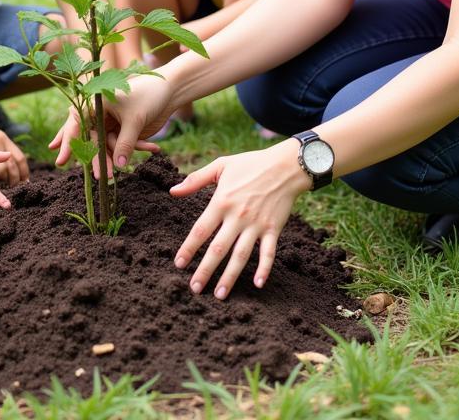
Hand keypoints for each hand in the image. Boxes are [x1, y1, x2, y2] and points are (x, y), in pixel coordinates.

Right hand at [0, 114, 29, 185]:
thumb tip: (15, 164)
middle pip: (13, 166)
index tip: (25, 181)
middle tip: (14, 186)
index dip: (24, 172)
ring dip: (3, 180)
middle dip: (15, 179)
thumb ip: (4, 148)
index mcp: (4, 139)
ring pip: (1, 170)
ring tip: (3, 185)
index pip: (20, 158)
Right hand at [48, 73, 171, 169]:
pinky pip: (122, 144)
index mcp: (95, 103)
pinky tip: (154, 148)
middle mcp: (100, 113)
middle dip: (97, 158)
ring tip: (117, 174)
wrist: (170, 89)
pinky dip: (136, 148)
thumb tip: (117, 166)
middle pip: (91, 139)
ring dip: (114, 158)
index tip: (61, 161)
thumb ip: (125, 143)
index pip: (76, 123)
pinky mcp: (123, 130)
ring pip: (106, 146)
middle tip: (100, 176)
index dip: (67, 142)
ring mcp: (111, 123)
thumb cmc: (148, 96)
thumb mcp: (135, 120)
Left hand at [169, 140, 310, 299]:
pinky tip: (258, 284)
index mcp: (221, 201)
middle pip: (218, 249)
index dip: (188, 248)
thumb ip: (195, 179)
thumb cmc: (250, 164)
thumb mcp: (221, 166)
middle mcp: (238, 216)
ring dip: (229, 276)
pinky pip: (268, 253)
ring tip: (219, 294)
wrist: (285, 166)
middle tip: (194, 288)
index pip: (201, 230)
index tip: (179, 264)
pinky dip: (264, 268)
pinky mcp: (273, 229)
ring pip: (240, 255)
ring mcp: (256, 225)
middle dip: (205, 270)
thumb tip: (172, 191)